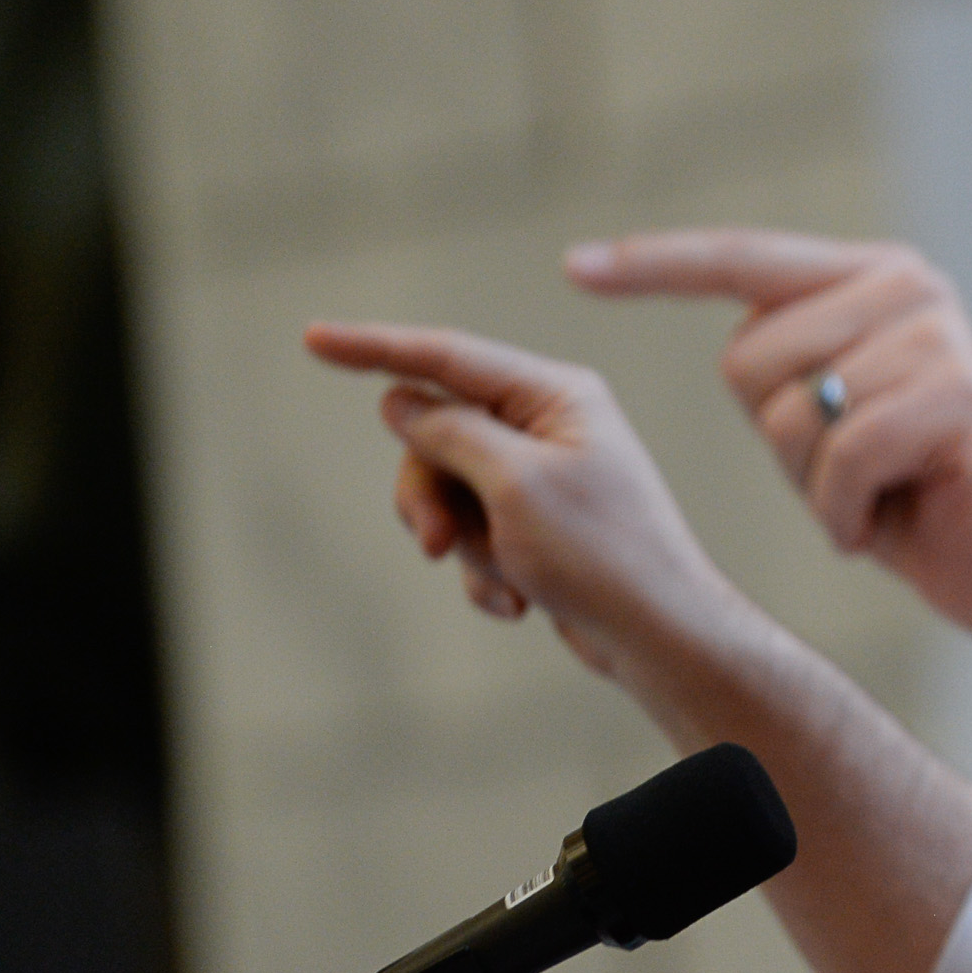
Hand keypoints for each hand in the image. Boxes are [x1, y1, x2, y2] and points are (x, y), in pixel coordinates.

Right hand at [301, 321, 753, 719]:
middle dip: (428, 493)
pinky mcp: (538, 525)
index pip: (448, 357)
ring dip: (463, 544)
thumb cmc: (602, 554)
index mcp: (556, 395)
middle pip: (438, 436)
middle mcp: (551, 425)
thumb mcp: (512, 485)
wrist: (657, 635)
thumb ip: (450, 433)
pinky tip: (521, 603)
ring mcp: (543, 476)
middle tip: (434, 541)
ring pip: (448, 492)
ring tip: (505, 579)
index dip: (376, 347)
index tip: (314, 337)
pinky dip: (487, 572)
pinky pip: (476, 535)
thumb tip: (402, 400)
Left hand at [565, 230, 971, 663]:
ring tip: (877, 493)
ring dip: (815, 483)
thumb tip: (727, 346)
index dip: (657, 267)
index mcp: (872, 276)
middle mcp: (909, 286)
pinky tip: (882, 521)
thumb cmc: (912, 496)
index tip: (575, 267)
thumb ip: (790, 361)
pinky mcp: (960, 395)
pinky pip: (842, 457)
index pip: (744, 259)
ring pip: (791, 414)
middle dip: (778, 439)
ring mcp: (939, 336)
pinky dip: (845, 513)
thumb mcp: (836, 413)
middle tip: (849, 473)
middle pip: (751, 360)